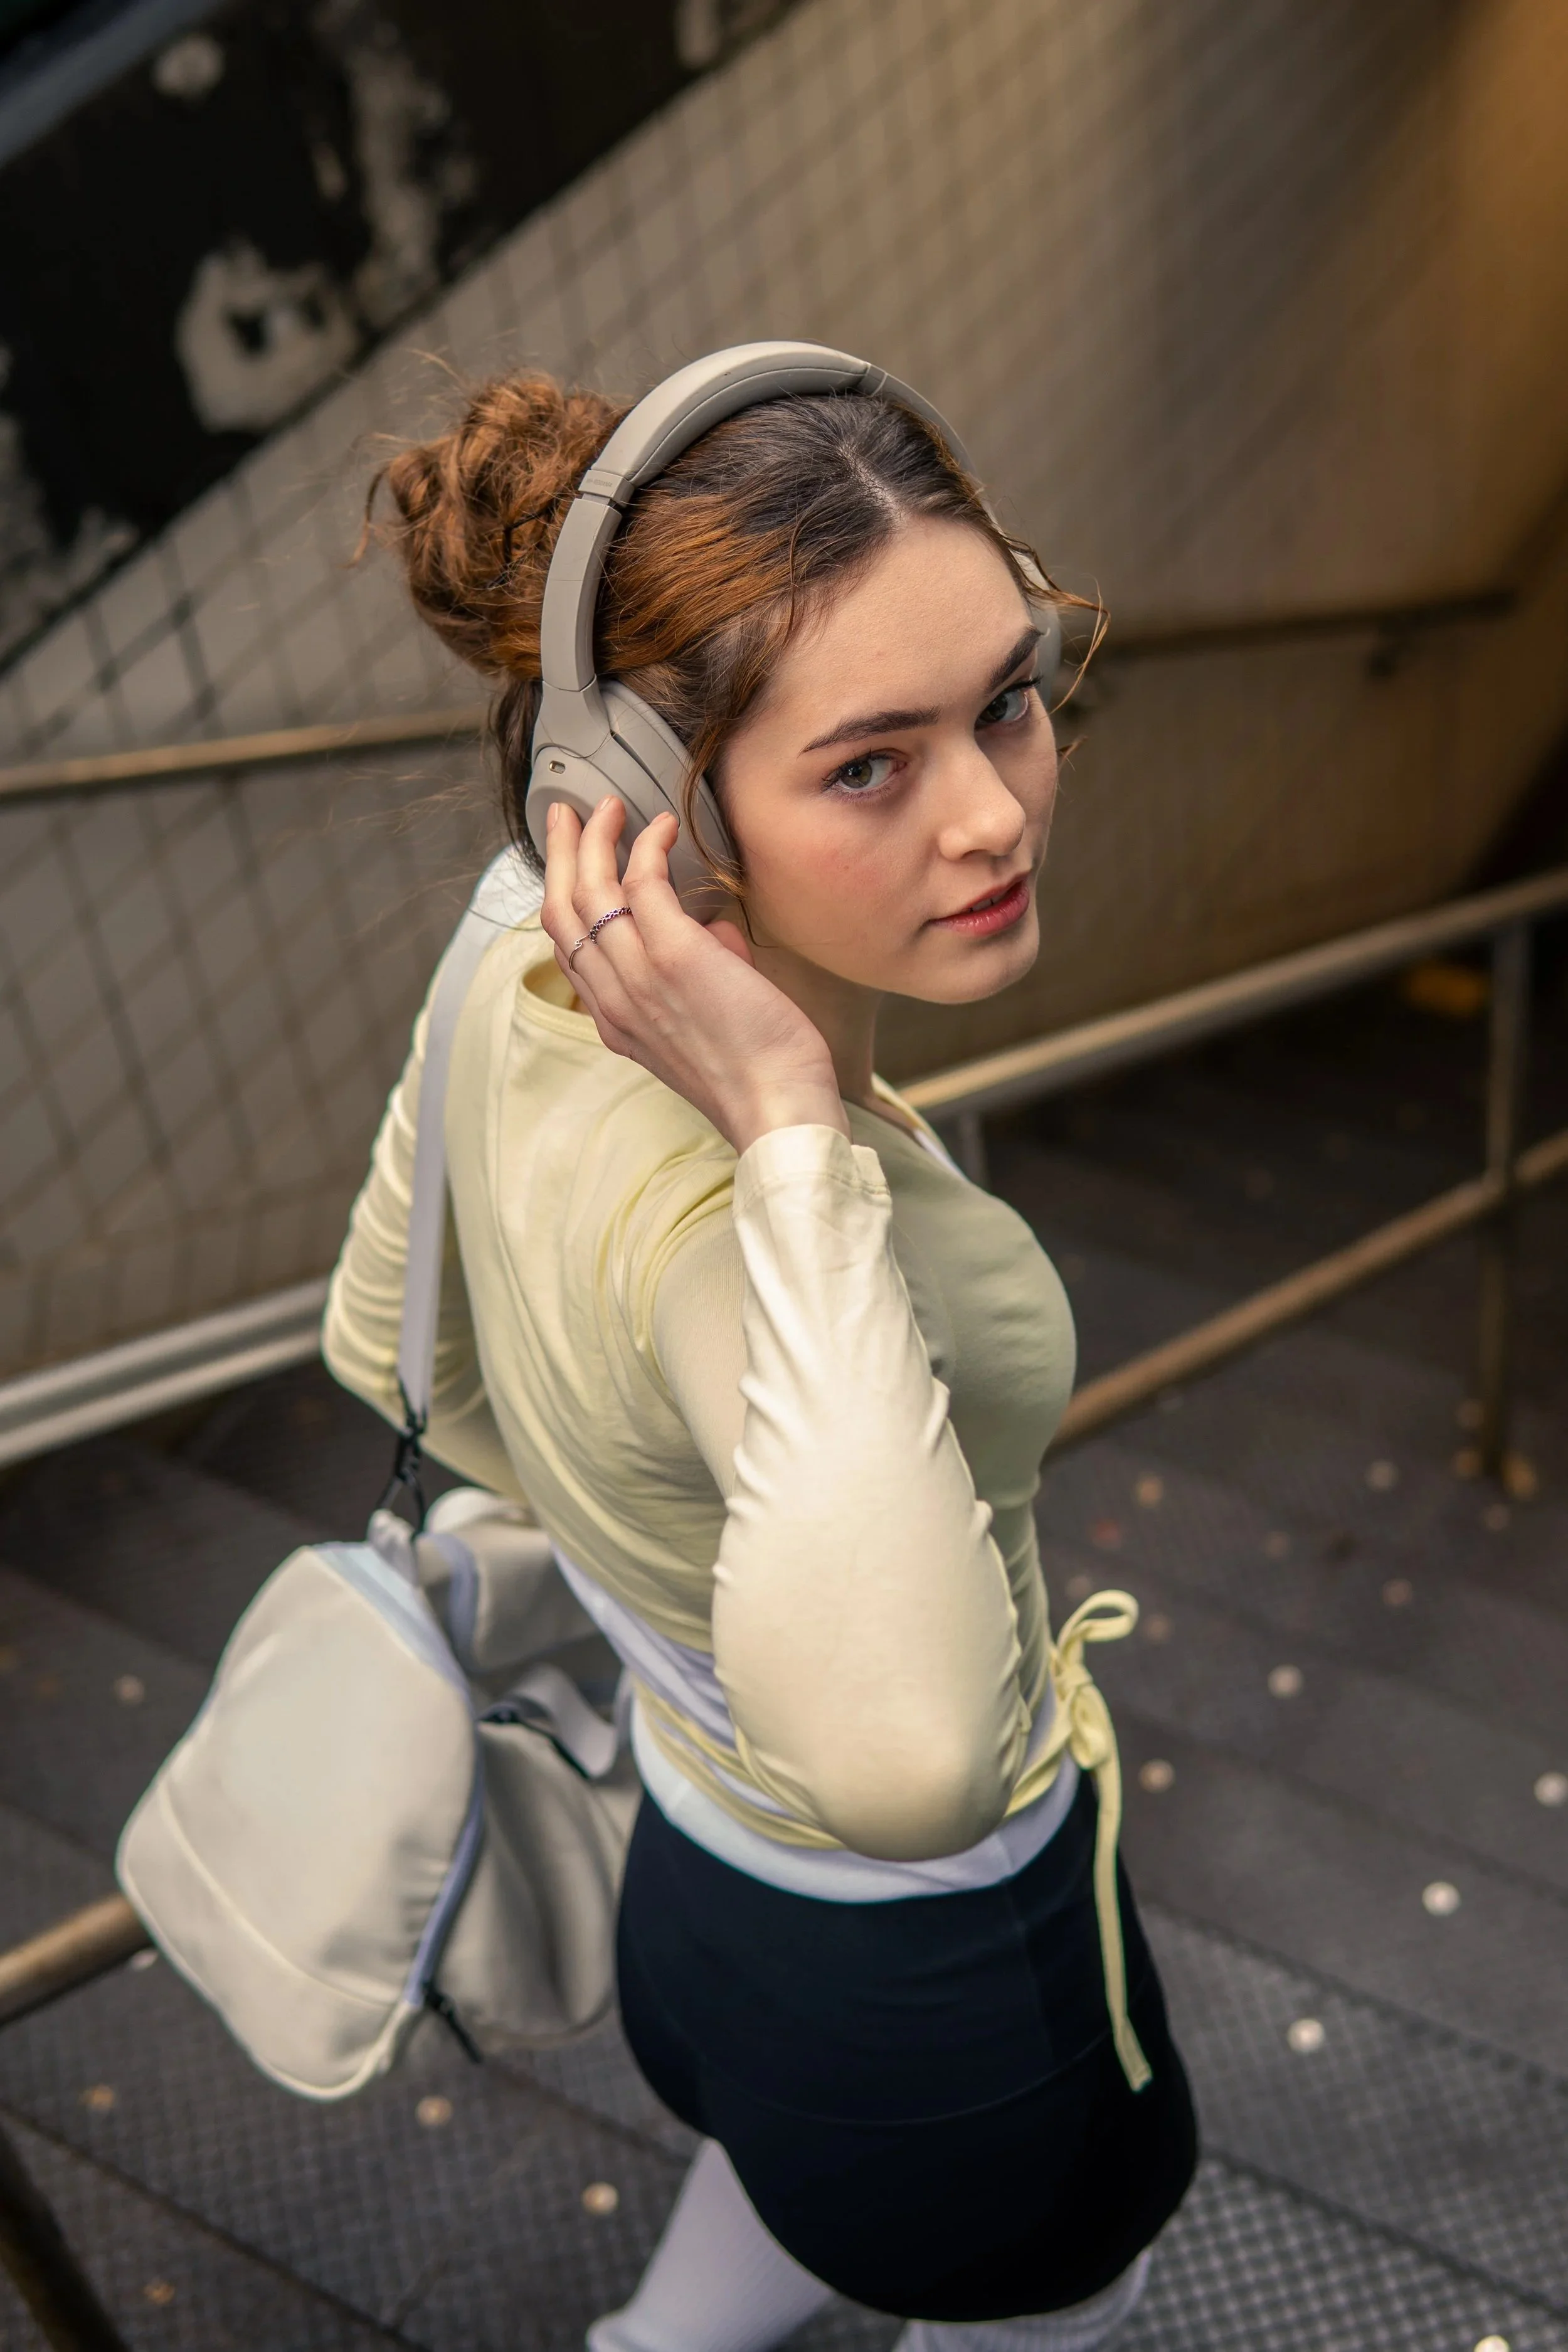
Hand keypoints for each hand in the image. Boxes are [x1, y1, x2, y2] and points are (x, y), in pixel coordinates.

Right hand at [541, 797, 848, 1154]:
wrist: (778, 1109)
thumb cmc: (760, 1074)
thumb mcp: (713, 1021)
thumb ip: (705, 972)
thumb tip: (716, 934)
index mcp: (618, 1023)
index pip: (569, 952)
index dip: (563, 899)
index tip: (572, 863)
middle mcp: (615, 1000)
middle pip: (561, 912)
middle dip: (560, 855)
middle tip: (569, 815)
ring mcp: (639, 977)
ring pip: (588, 891)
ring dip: (595, 839)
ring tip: (611, 807)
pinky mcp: (674, 957)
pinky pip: (642, 883)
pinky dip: (648, 846)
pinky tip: (665, 826)